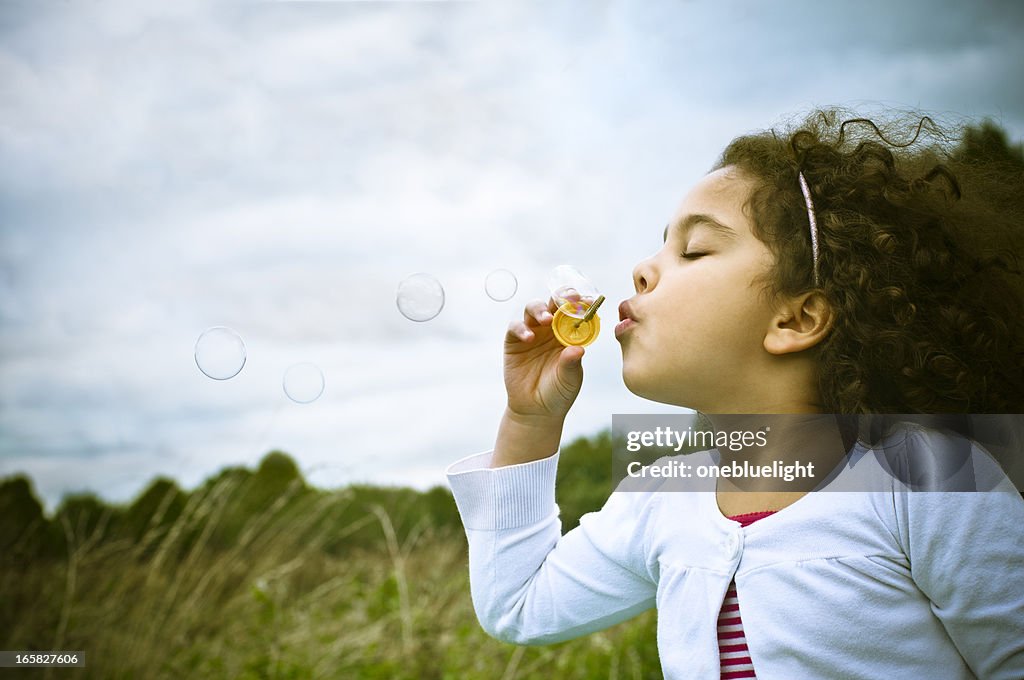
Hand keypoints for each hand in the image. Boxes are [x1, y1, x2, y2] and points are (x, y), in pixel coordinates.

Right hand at [503, 297, 585, 422]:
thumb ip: (572, 363)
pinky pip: (515, 327)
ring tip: (547, 320)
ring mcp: (532, 333)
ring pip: (534, 308)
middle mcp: (551, 329)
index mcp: (569, 334)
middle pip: (555, 303)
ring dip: (541, 309)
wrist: (536, 410)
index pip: (576, 313)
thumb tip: (578, 349)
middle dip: (562, 296)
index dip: (582, 304)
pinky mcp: (514, 341)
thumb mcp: (570, 379)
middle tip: (570, 298)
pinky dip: (521, 328)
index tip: (589, 300)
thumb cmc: (558, 392)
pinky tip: (529, 337)